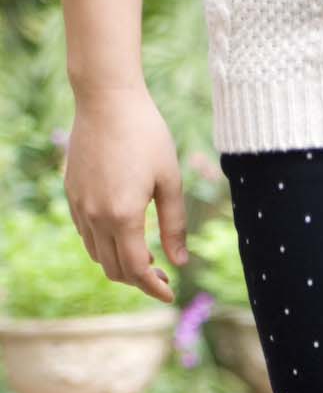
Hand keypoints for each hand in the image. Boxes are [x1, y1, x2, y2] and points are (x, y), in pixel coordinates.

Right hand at [63, 84, 187, 303]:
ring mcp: (80, 205)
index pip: (137, 270)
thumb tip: (179, 263)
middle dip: (139, 281)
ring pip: (97, 255)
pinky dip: (105, 246)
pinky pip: (86, 235)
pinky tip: (125, 236)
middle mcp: (96, 215)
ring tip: (146, 259)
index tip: (169, 293)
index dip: (154, 288)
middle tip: (162, 277)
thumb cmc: (146, 134)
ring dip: (121, 264)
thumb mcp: (170, 180)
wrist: (106, 98)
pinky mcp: (72, 193)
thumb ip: (175, 225)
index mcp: (123, 215)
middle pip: (115, 269)